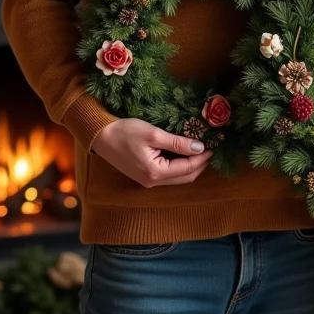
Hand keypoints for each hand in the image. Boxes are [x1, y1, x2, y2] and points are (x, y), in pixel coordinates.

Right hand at [92, 118, 212, 187]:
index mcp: (155, 172)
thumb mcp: (153, 134)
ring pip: (178, 178)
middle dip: (201, 164)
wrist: (100, 136)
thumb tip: (199, 148)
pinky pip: (169, 175)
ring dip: (192, 166)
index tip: (214, 145)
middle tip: (211, 148)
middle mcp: (152, 182)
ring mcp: (148, 181)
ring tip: (201, 150)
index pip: (188, 168)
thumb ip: (177, 143)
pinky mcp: (145, 176)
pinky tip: (185, 154)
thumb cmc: (124, 132)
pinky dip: (180, 166)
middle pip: (185, 177)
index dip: (203, 157)